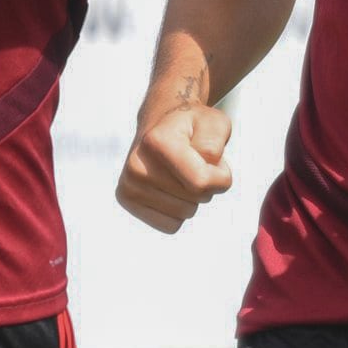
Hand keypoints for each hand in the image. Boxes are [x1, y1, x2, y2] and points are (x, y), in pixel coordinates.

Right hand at [117, 102, 232, 233]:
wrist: (161, 122)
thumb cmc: (193, 125)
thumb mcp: (215, 124)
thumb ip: (214, 146)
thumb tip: (200, 181)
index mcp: (156, 142)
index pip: (201, 182)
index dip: (220, 175)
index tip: (216, 160)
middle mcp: (136, 165)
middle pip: (195, 199)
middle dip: (206, 184)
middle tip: (194, 162)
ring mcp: (128, 184)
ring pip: (184, 213)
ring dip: (192, 197)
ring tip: (182, 172)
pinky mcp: (126, 199)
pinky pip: (170, 225)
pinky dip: (178, 210)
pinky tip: (171, 187)